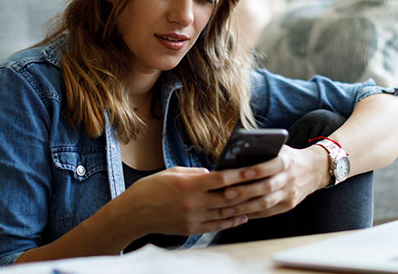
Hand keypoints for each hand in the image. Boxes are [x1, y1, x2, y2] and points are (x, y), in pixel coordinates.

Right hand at [119, 166, 249, 235]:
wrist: (134, 213)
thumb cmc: (152, 188)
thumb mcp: (173, 172)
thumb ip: (196, 173)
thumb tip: (214, 174)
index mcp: (189, 185)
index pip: (221, 179)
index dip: (239, 174)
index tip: (253, 169)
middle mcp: (193, 203)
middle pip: (228, 198)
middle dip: (247, 191)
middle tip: (263, 185)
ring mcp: (193, 218)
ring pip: (225, 214)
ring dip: (243, 208)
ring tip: (258, 201)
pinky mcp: (192, 229)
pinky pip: (217, 226)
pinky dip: (231, 221)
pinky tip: (242, 216)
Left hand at [214, 145, 330, 219]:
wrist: (313, 170)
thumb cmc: (287, 156)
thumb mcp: (279, 149)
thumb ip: (262, 151)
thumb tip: (235, 154)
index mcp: (287, 161)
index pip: (272, 166)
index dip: (257, 170)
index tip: (240, 173)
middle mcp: (290, 178)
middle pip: (267, 187)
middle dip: (245, 191)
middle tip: (225, 194)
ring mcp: (290, 194)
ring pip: (266, 203)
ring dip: (245, 207)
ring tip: (226, 208)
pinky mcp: (288, 205)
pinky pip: (268, 212)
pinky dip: (252, 214)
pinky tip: (237, 214)